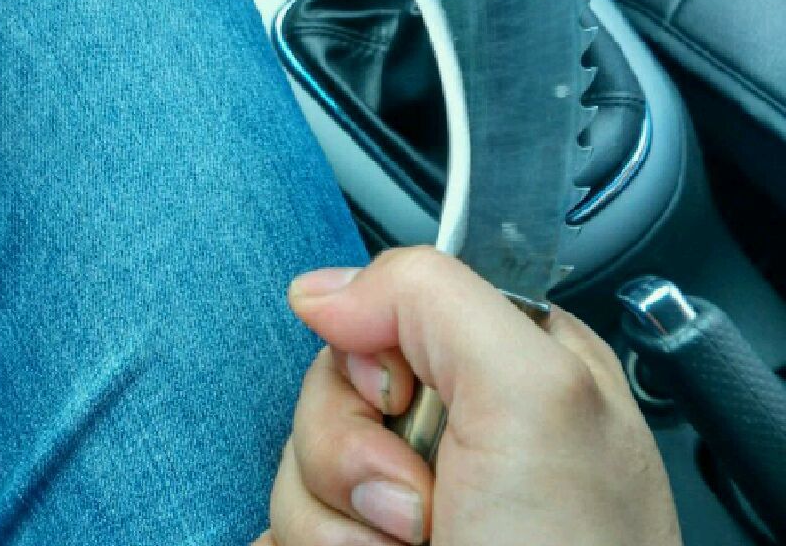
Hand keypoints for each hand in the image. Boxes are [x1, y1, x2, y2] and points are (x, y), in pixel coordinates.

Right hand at [257, 247, 681, 545]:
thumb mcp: (531, 395)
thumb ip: (432, 298)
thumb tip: (324, 290)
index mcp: (504, 361)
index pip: (390, 303)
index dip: (376, 350)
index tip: (398, 397)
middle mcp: (454, 424)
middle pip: (333, 383)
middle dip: (351, 451)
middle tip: (417, 507)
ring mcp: (402, 496)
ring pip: (299, 459)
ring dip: (332, 523)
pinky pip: (281, 524)